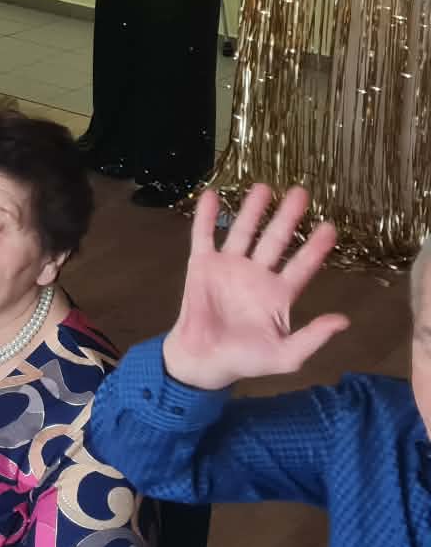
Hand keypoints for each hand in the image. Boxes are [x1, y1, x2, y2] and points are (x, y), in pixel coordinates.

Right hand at [161, 185, 348, 391]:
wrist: (205, 359)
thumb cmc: (246, 359)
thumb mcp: (286, 356)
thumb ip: (313, 337)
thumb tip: (344, 320)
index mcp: (279, 294)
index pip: (301, 266)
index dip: (315, 248)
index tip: (330, 227)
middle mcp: (257, 274)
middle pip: (275, 240)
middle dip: (287, 217)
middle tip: (301, 193)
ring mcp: (229, 266)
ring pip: (243, 232)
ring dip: (252, 210)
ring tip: (263, 187)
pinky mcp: (202, 264)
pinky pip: (204, 235)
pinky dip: (207, 216)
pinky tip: (212, 195)